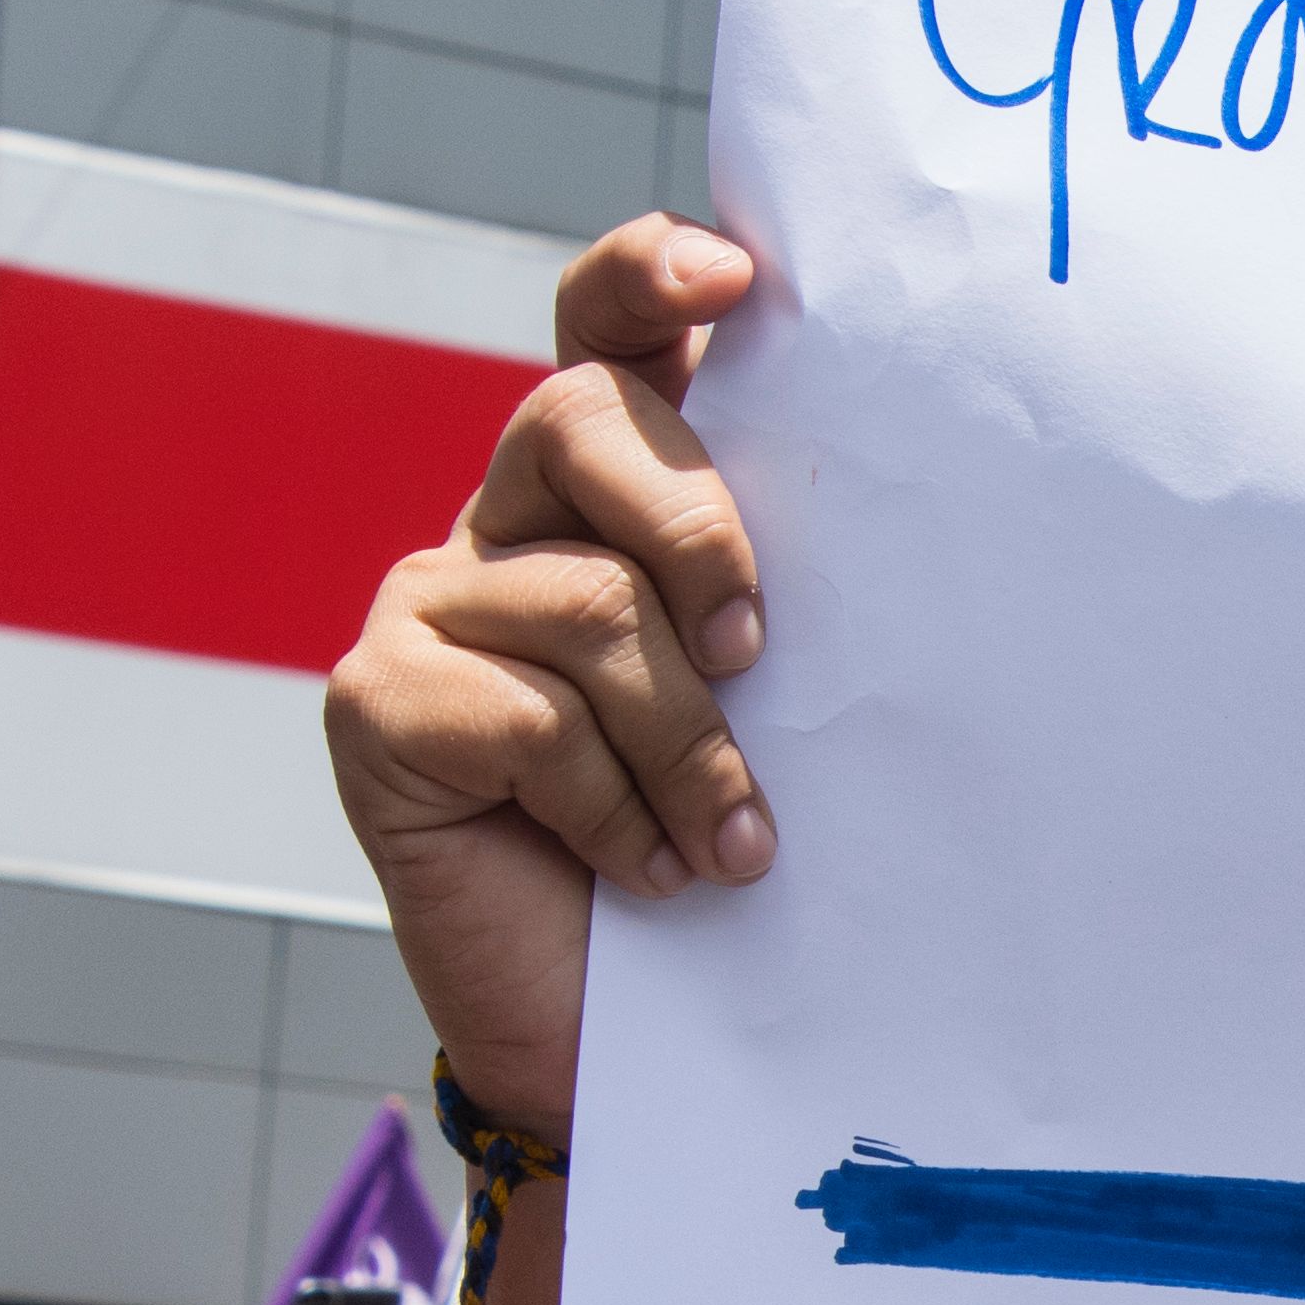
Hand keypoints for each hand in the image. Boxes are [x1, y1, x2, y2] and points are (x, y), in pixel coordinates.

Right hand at [324, 214, 774, 1145]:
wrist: (632, 1032)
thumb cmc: (736, 851)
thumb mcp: (793, 709)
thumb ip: (798, 601)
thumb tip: (926, 524)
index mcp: (615, 497)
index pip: (608, 332)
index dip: (650, 275)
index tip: (736, 272)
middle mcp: (512, 525)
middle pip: (579, 417)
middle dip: (695, 526)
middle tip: (761, 649)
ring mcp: (432, 608)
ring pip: (586, 600)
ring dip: (691, 741)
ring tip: (739, 843)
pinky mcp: (378, 707)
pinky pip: (527, 717)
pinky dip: (618, 809)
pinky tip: (653, 873)